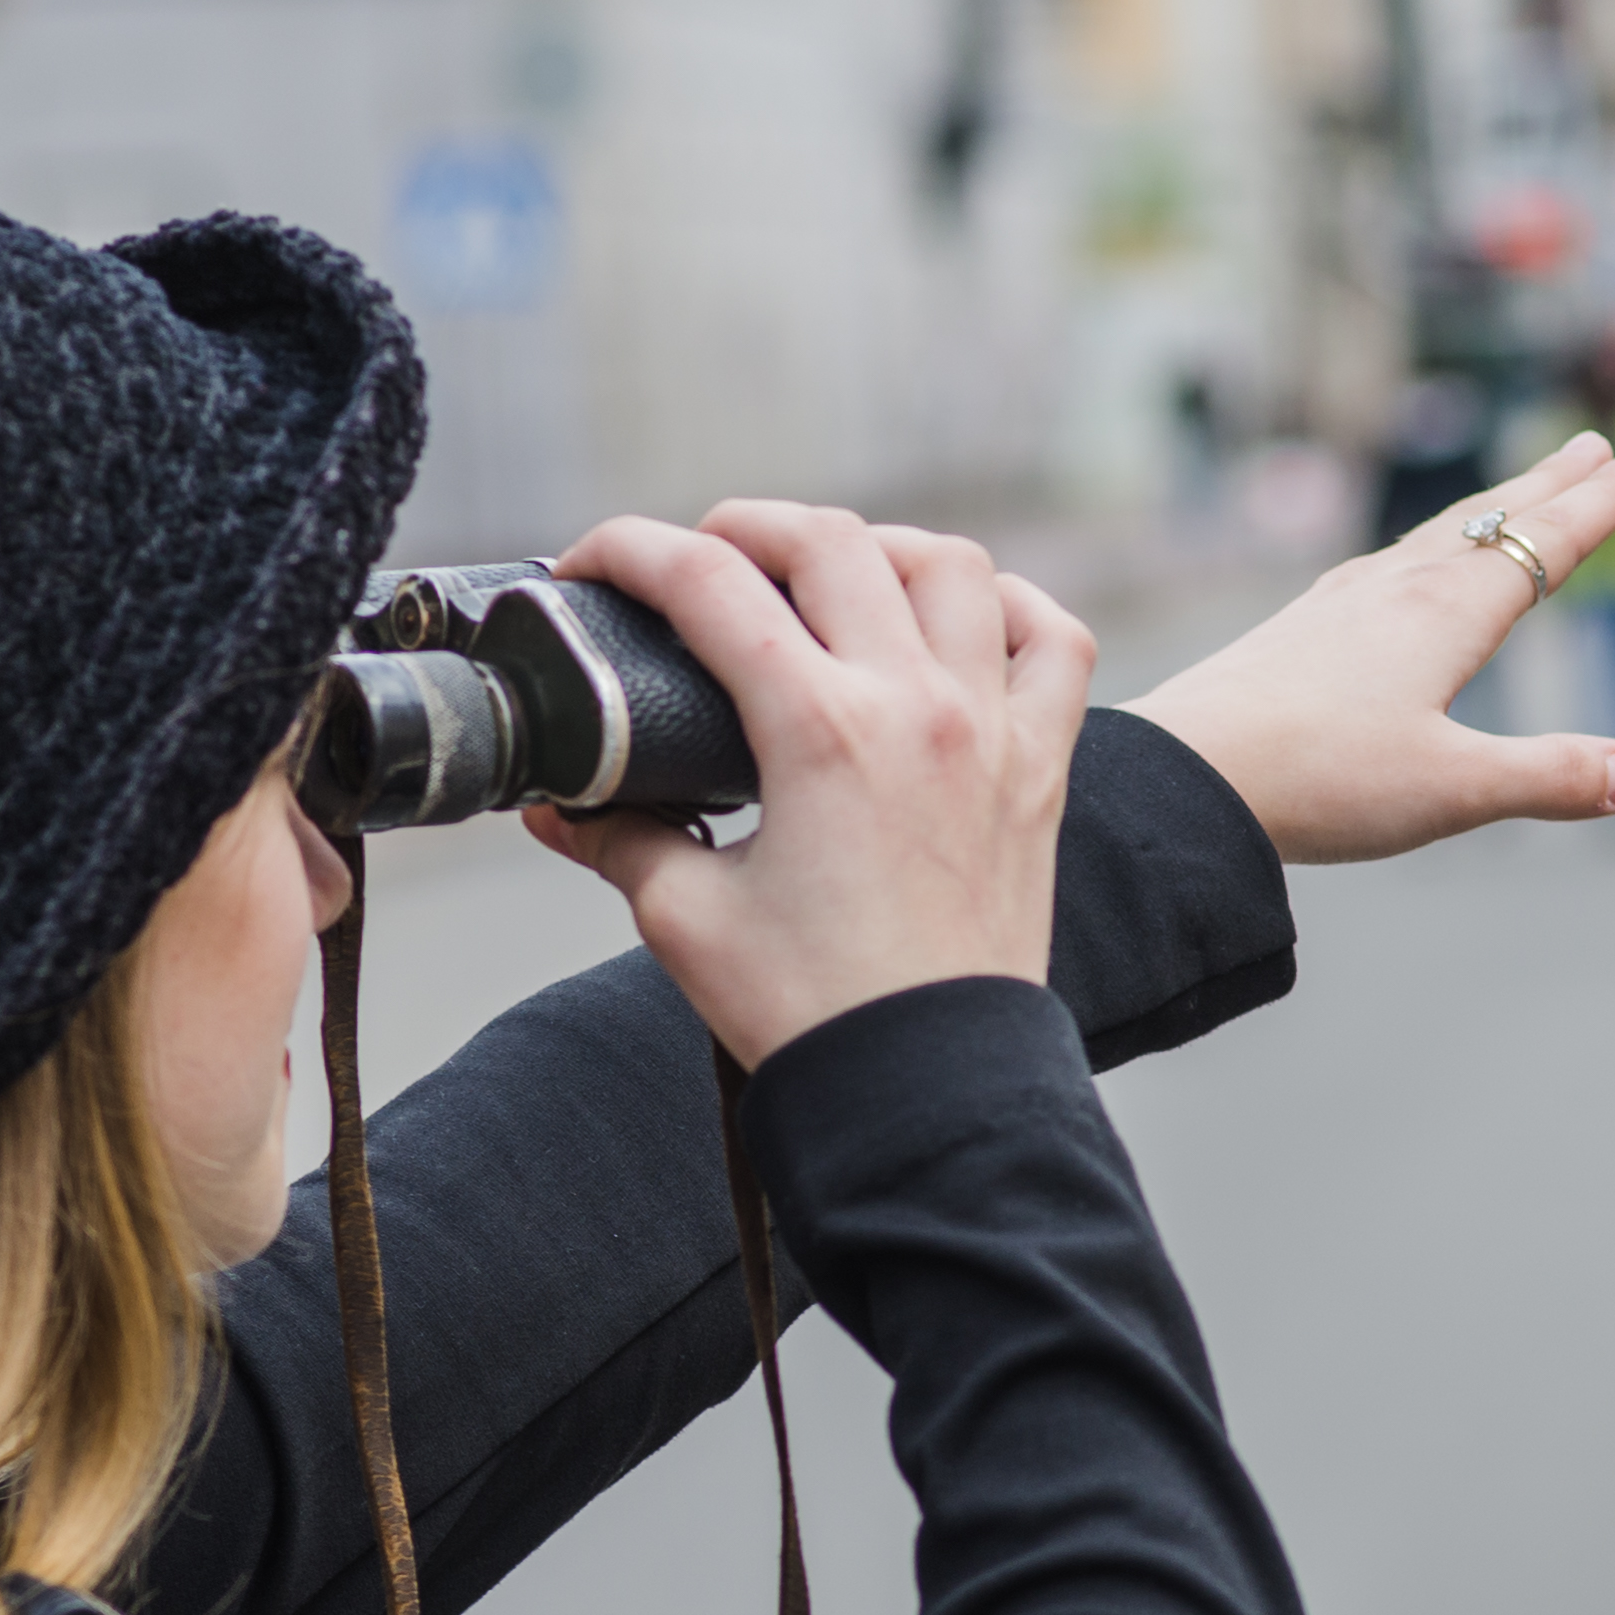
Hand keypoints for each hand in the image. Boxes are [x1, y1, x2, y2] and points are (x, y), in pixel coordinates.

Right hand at [529, 506, 1091, 1065]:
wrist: (931, 1085)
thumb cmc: (813, 1012)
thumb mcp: (684, 918)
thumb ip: (618, 837)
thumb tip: (559, 803)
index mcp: (822, 731)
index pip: (710, 583)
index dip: (628, 553)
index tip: (586, 569)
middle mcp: (919, 707)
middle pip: (831, 542)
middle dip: (745, 528)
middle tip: (697, 564)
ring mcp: (994, 729)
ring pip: (951, 566)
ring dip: (877, 549)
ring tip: (824, 579)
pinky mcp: (1044, 768)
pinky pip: (1055, 641)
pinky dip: (1009, 607)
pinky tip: (960, 622)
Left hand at [1130, 430, 1614, 861]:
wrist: (1186, 774)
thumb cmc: (1318, 779)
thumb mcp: (1452, 789)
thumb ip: (1549, 777)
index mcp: (1447, 613)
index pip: (1548, 543)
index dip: (1605, 502)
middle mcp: (1399, 589)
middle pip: (1494, 521)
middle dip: (1551, 484)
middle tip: (1594, 445)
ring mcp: (1344, 603)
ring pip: (1439, 537)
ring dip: (1493, 508)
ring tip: (1520, 492)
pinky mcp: (1303, 628)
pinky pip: (1391, 565)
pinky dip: (1432, 547)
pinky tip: (1410, 566)